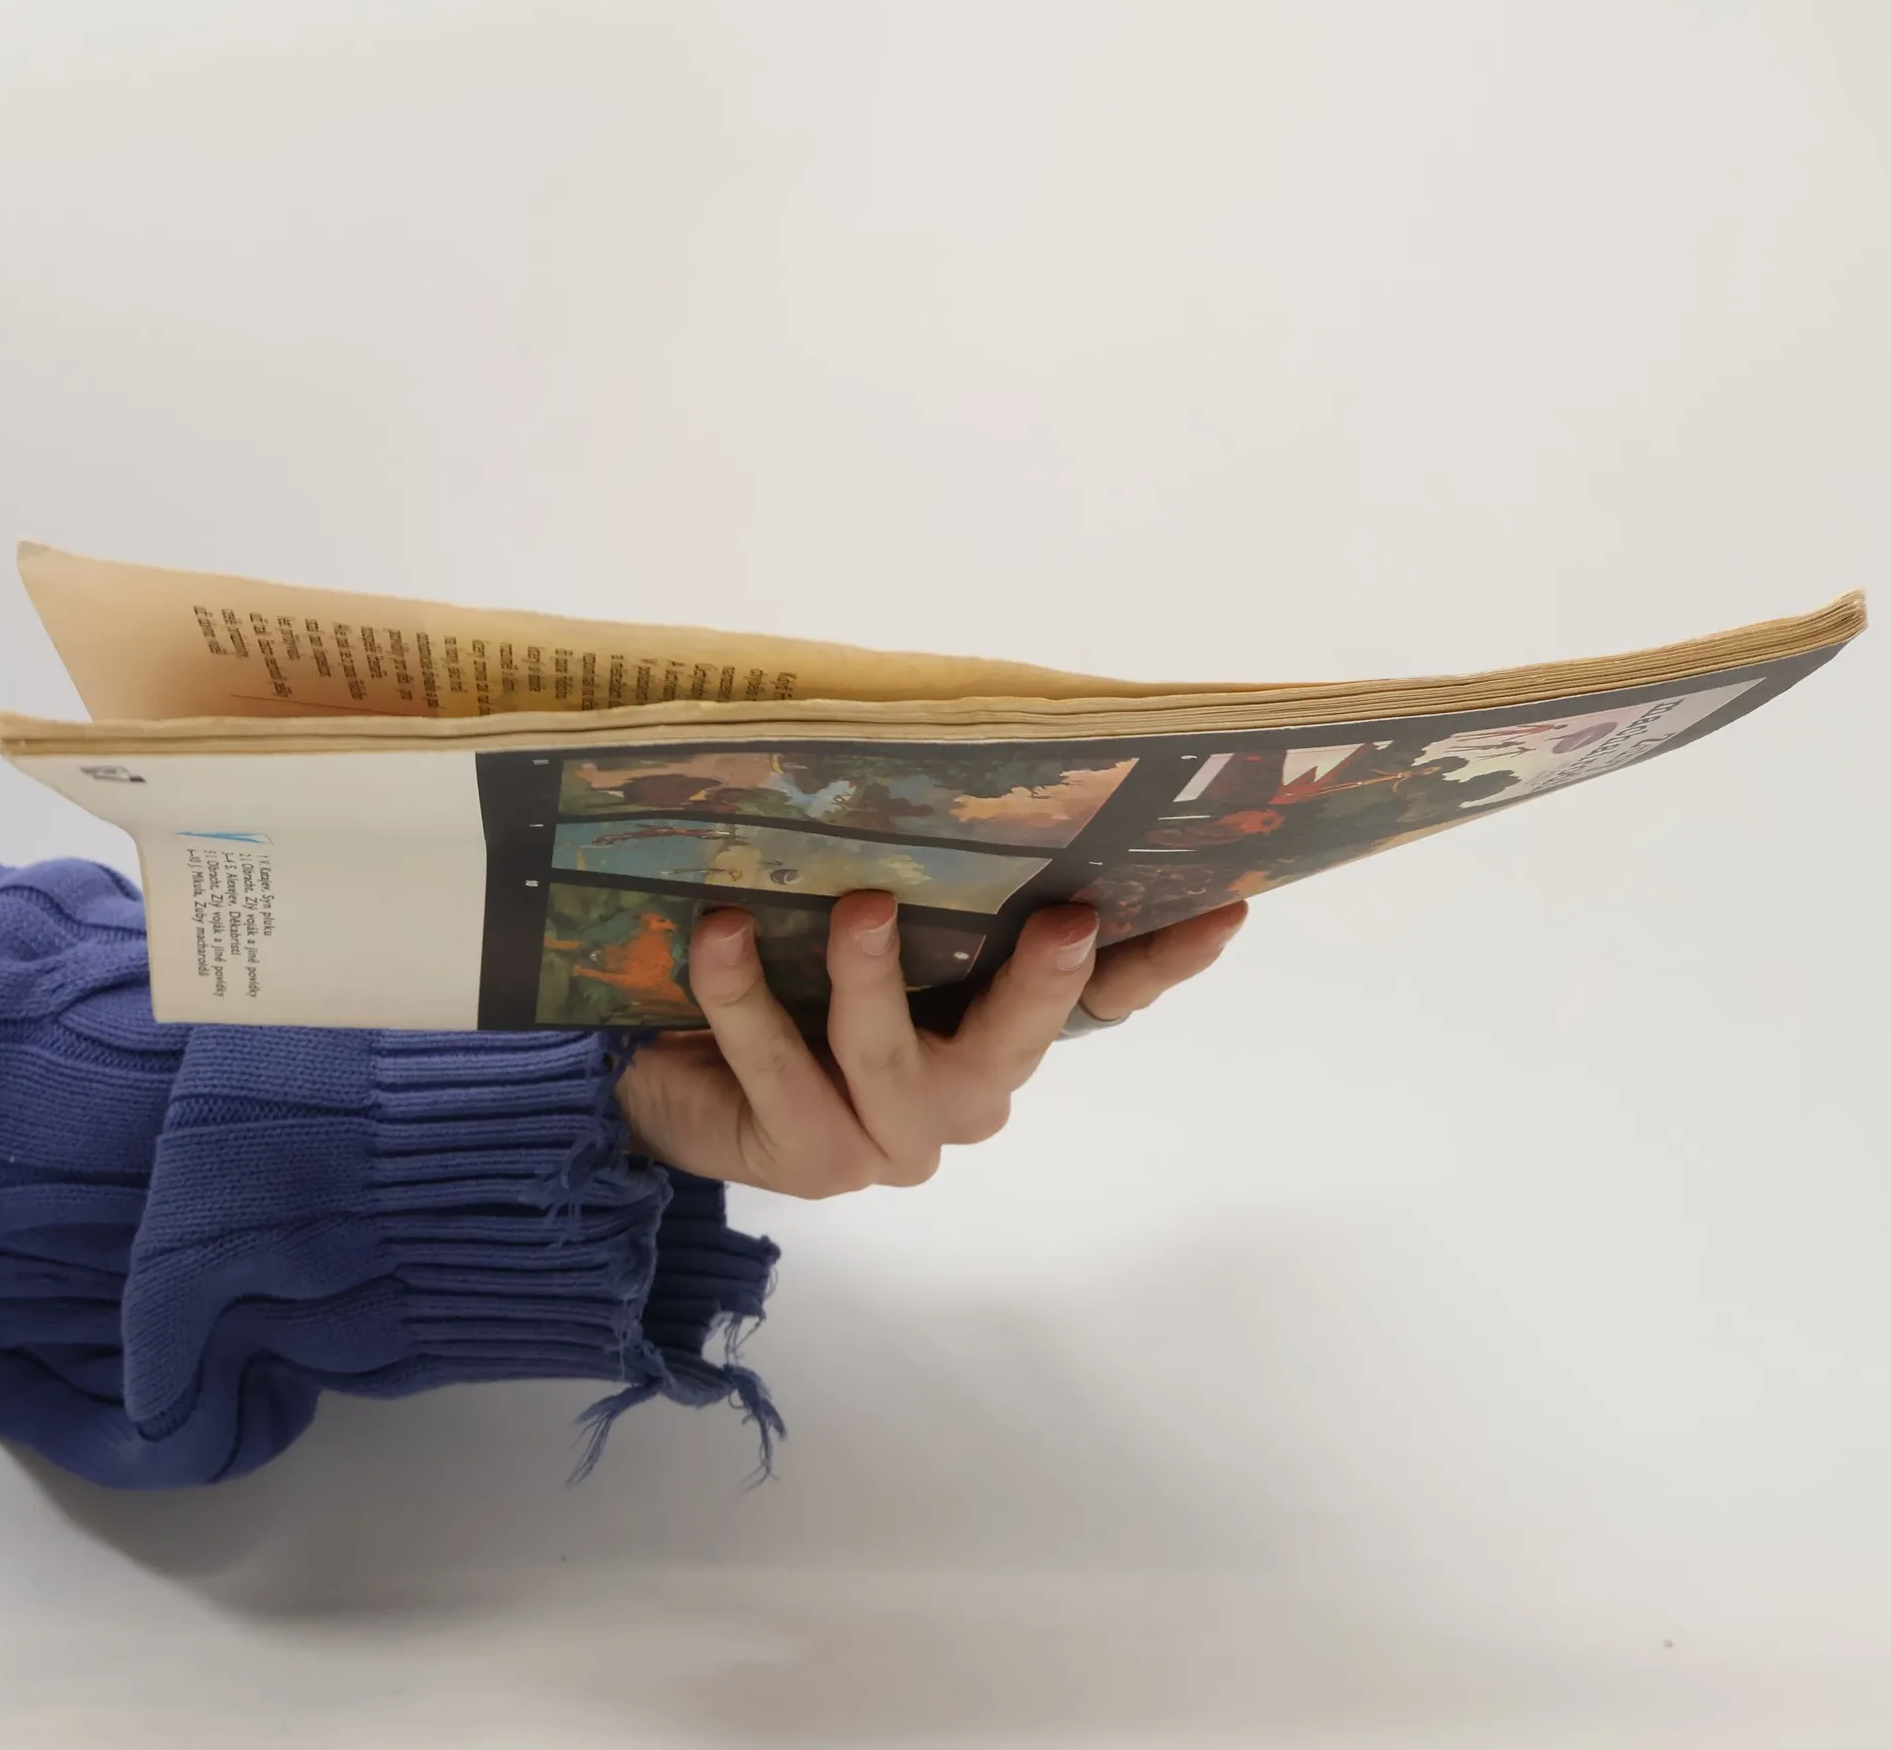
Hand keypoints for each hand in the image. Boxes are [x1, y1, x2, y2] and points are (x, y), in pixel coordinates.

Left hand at [616, 892, 1246, 1197]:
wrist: (680, 1079)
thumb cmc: (794, 978)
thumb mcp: (873, 921)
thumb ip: (927, 876)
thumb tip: (956, 748)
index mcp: (998, 1033)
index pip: (1101, 1002)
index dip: (1163, 960)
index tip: (1225, 903)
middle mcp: (964, 1097)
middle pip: (1019, 1045)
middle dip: (1043, 983)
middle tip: (1066, 918)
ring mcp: (889, 1140)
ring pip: (892, 1060)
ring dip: (873, 979)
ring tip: (861, 905)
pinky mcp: (805, 1157)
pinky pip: (778, 1068)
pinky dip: (744, 996)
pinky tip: (720, 932)